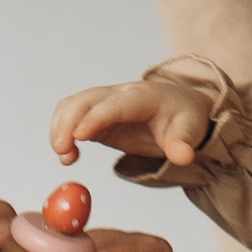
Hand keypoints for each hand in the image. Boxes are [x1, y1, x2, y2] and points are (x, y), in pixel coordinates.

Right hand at [51, 79, 210, 172]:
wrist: (180, 107)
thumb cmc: (183, 117)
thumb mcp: (190, 130)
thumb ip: (183, 143)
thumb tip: (182, 157)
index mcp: (142, 96)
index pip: (115, 104)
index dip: (95, 118)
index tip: (79, 136)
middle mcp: (119, 94)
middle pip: (85, 100)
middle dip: (68, 123)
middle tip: (63, 153)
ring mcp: (104, 103)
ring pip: (72, 105)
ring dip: (60, 128)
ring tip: (65, 157)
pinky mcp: (96, 116)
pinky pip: (70, 116)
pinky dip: (62, 133)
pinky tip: (69, 155)